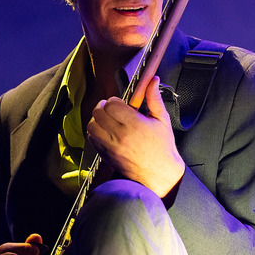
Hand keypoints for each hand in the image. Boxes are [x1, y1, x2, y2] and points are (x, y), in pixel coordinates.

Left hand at [86, 76, 184, 196]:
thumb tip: (153, 79)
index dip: (115, 101)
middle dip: (104, 107)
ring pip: (92, 125)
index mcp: (136, 125)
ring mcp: (112, 147)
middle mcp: (121, 136)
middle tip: (112, 109)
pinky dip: (95, 132)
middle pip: (98, 112)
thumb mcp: (162, 120)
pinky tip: (105, 131)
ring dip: (97, 119)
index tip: (121, 104)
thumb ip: (154, 98)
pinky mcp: (106, 156)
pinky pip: (92, 139)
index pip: (112, 104)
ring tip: (107, 120)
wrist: (160, 174)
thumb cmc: (162, 147)